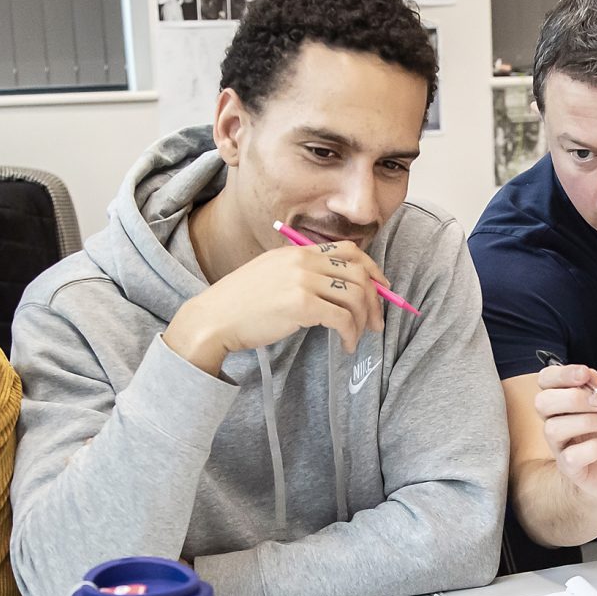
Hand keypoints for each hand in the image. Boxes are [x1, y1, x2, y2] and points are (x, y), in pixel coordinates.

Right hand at [167, 239, 386, 375]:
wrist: (214, 318)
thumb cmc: (240, 304)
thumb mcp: (271, 274)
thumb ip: (300, 273)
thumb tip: (336, 289)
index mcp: (298, 251)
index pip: (349, 250)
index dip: (372, 269)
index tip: (381, 288)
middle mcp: (303, 261)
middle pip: (359, 273)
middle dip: (375, 299)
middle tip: (375, 321)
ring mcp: (303, 281)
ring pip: (355, 295)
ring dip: (364, 319)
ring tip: (358, 336)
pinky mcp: (301, 305)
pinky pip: (342, 318)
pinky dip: (350, 334)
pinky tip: (345, 345)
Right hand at [534, 364, 596, 505]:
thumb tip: (590, 377)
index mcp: (565, 402)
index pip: (546, 381)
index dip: (561, 374)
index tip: (585, 374)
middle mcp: (557, 421)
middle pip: (542, 402)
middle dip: (573, 398)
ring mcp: (560, 446)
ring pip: (554, 428)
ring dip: (588, 421)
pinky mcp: (570, 468)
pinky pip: (571, 456)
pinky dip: (596, 447)